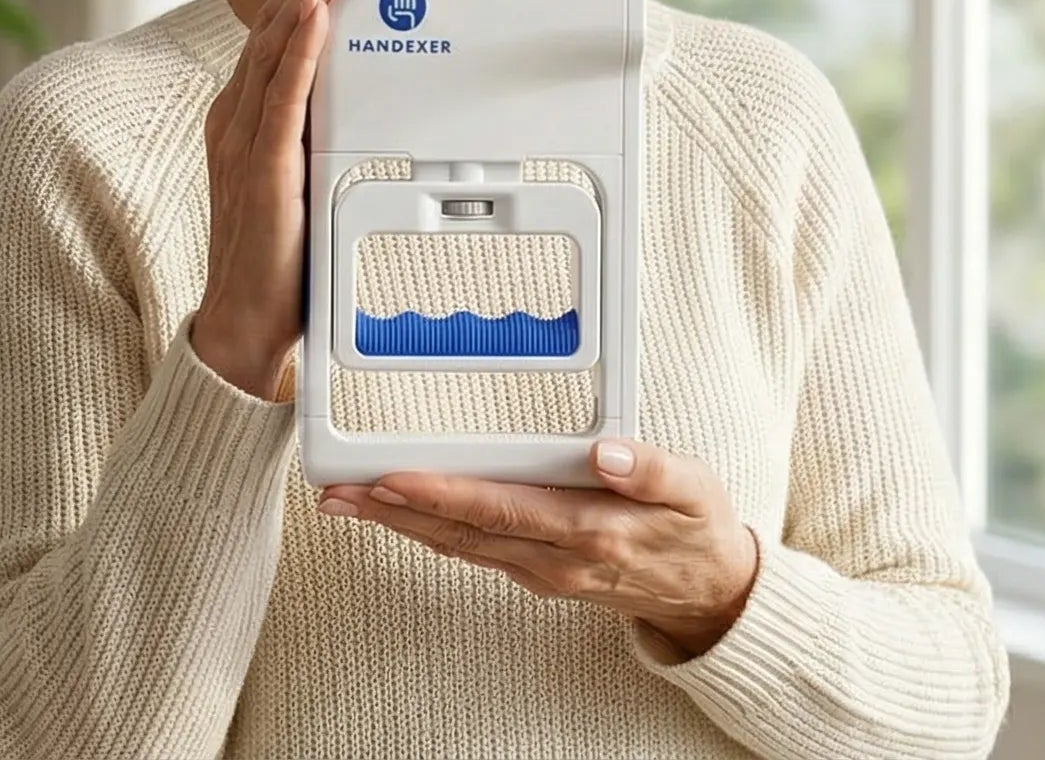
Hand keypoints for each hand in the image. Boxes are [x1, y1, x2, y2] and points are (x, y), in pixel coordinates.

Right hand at [191, 0, 380, 396]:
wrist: (244, 326)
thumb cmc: (278, 260)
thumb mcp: (304, 180)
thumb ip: (319, 136)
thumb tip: (361, 100)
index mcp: (244, 120)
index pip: (280, 37)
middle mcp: (235, 121)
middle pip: (277, 28)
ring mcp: (242, 145)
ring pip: (276, 50)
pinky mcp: (259, 173)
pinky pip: (279, 101)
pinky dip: (299, 54)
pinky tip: (317, 18)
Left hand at [316, 438, 762, 656]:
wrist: (707, 592)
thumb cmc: (696, 529)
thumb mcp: (693, 490)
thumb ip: (651, 469)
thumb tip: (608, 452)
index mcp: (588, 531)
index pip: (500, 509)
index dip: (443, 494)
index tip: (395, 478)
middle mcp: (554, 558)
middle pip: (461, 533)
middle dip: (395, 512)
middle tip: (337, 492)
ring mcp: (541, 571)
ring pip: (458, 546)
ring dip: (400, 524)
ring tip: (348, 501)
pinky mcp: (536, 572)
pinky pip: (473, 551)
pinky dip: (430, 532)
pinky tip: (400, 515)